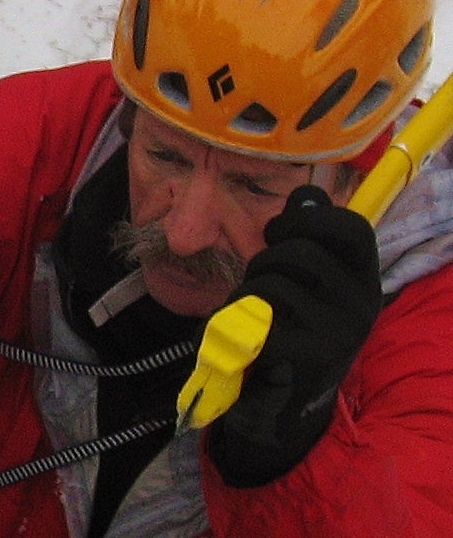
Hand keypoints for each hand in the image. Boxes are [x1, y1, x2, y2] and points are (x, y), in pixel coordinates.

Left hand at [208, 185, 381, 486]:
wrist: (282, 407)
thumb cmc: (291, 332)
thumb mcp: (306, 284)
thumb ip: (307, 238)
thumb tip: (307, 193)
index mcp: (363, 280)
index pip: (351, 227)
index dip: (307, 219)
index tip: (278, 231)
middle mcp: (360, 304)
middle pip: (301, 250)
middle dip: (266, 257)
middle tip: (259, 277)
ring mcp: (337, 332)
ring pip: (274, 280)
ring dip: (249, 288)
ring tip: (253, 311)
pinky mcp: (306, 355)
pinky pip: (257, 312)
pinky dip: (237, 316)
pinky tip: (245, 335)